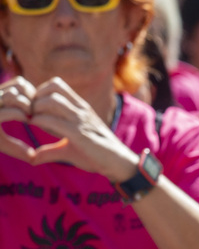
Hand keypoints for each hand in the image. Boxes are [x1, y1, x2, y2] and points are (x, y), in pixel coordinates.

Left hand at [0, 77, 136, 178]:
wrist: (118, 163)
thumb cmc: (97, 155)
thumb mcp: (70, 149)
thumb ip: (50, 151)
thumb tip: (33, 158)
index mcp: (81, 108)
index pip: (57, 85)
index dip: (40, 91)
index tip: (34, 107)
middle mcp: (81, 110)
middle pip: (53, 88)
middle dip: (35, 98)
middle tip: (29, 111)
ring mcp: (81, 120)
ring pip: (52, 100)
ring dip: (36, 107)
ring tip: (31, 118)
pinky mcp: (79, 134)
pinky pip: (53, 120)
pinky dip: (39, 120)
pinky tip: (34, 126)